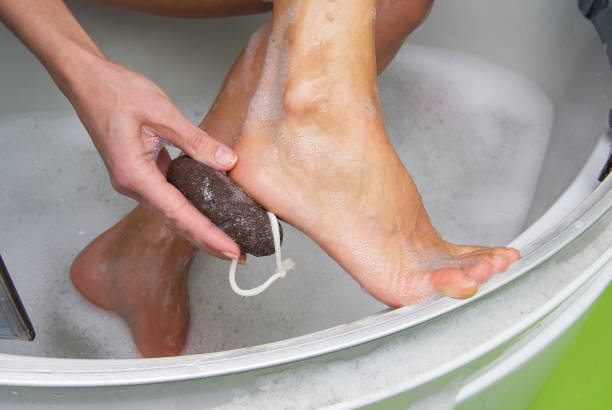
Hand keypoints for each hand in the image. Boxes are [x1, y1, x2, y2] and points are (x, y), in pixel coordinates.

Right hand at [67, 55, 240, 259]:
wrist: (86, 81)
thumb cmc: (115, 92)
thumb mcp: (162, 112)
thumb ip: (196, 141)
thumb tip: (227, 162)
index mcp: (135, 174)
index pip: (179, 213)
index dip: (207, 234)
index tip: (230, 249)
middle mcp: (132, 185)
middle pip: (175, 222)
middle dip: (206, 240)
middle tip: (237, 255)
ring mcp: (134, 181)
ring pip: (171, 212)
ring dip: (198, 227)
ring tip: (227, 238)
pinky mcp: (139, 173)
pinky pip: (167, 196)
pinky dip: (188, 207)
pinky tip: (207, 211)